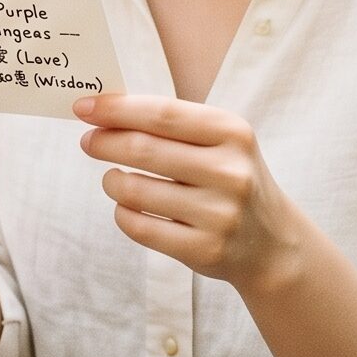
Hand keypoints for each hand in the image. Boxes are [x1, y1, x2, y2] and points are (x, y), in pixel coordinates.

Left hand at [75, 93, 291, 289]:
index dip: (117, 109)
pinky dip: (121, 213)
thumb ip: (171, 124)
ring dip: (111, 181)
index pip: (162, 113)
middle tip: (88, 141)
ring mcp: (219, 214)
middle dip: (104, 142)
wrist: (272, 243)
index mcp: (233, 133)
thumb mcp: (219, 142)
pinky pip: (139, 227)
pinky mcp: (204, 250)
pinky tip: (126, 206)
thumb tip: (104, 110)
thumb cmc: (231, 179)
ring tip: (113, 178)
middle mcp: (230, 172)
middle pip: (144, 149)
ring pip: (135, 190)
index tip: (84, 107)